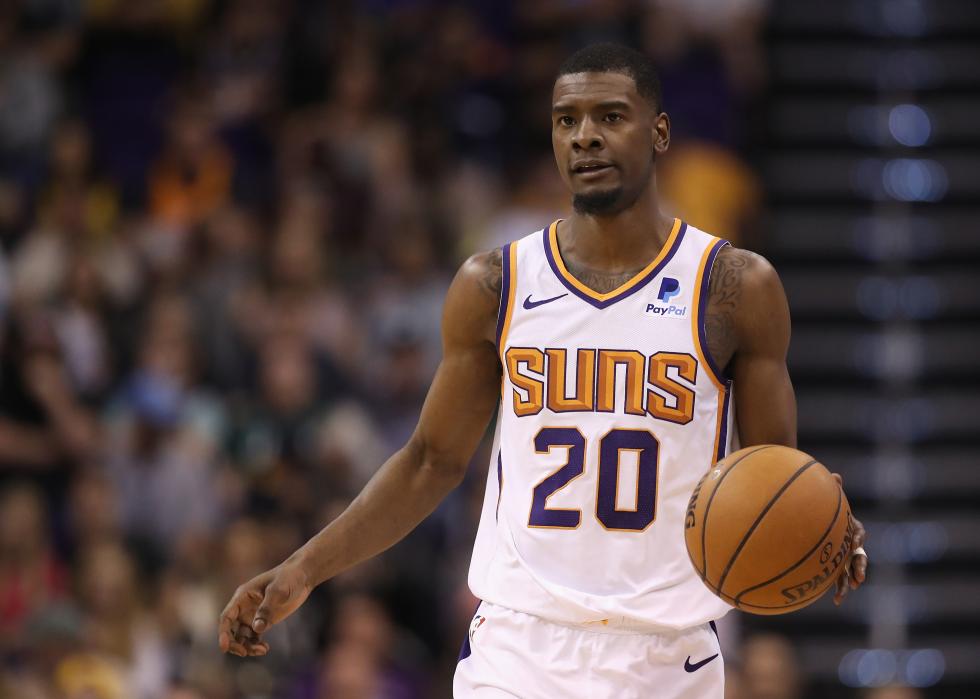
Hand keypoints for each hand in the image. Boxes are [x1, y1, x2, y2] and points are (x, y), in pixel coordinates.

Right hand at [218, 559, 311, 656]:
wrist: (302, 575)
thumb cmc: (289, 577)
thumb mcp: (278, 590)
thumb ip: (267, 608)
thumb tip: (256, 629)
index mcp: (242, 596)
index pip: (227, 617)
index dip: (223, 633)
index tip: (224, 647)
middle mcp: (244, 607)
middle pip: (231, 630)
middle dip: (234, 644)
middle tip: (245, 653)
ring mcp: (253, 614)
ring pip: (242, 636)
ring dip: (247, 646)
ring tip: (262, 650)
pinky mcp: (264, 620)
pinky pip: (254, 637)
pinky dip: (256, 645)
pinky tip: (265, 648)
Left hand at [832, 473, 867, 605]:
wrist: (814, 519)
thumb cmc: (820, 507)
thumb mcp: (827, 498)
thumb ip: (831, 489)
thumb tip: (835, 476)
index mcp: (849, 527)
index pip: (858, 531)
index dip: (858, 535)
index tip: (856, 540)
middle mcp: (850, 543)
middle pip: (860, 555)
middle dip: (860, 566)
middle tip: (858, 577)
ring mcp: (843, 557)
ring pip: (851, 570)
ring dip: (852, 579)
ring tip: (849, 589)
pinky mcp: (835, 566)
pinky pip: (838, 578)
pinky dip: (839, 588)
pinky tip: (835, 601)